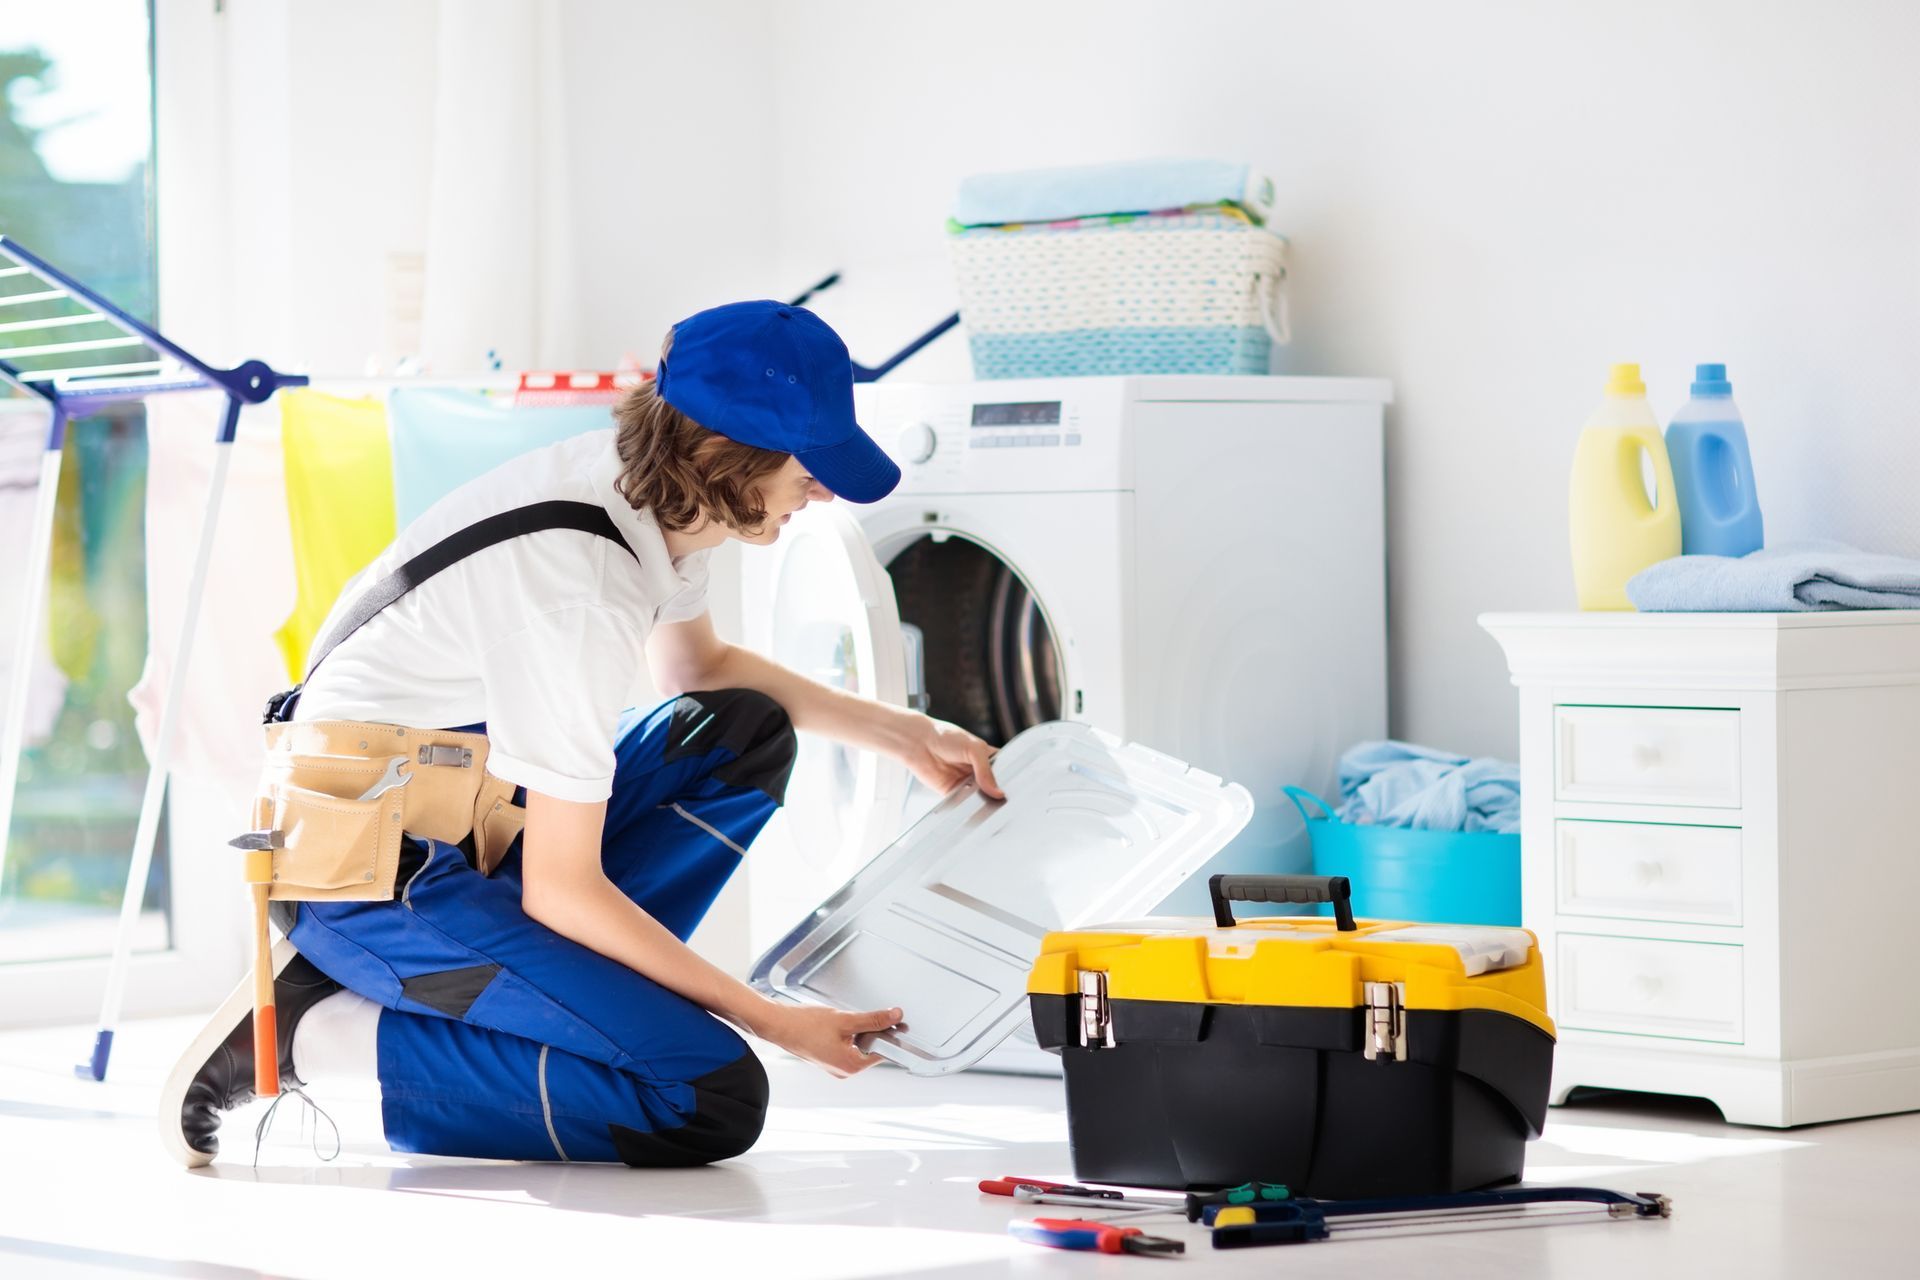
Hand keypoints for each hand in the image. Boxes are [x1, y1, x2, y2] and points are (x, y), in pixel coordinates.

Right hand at [752, 1001, 903, 1077]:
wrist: (778, 1025)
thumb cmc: (805, 1025)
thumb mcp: (845, 1020)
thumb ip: (873, 1019)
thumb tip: (895, 1016)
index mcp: (851, 1066)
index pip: (881, 1051)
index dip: (889, 1034)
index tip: (895, 1020)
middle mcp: (843, 1070)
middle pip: (870, 1048)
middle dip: (872, 1030)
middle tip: (868, 1014)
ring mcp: (835, 1065)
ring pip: (857, 1045)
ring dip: (859, 1030)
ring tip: (845, 1018)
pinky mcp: (828, 1057)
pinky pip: (846, 1045)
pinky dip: (848, 1033)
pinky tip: (838, 1023)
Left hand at [898, 715, 1003, 798]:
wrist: (919, 743)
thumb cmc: (945, 736)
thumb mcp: (974, 748)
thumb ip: (986, 770)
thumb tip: (997, 791)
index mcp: (988, 758)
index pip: (1005, 770)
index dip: (1010, 779)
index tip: (1016, 787)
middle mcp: (978, 772)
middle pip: (994, 788)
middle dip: (997, 793)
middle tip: (1002, 798)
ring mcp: (966, 784)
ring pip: (980, 798)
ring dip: (983, 801)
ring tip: (987, 801)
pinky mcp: (953, 794)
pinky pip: (964, 804)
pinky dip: (967, 806)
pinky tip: (970, 805)